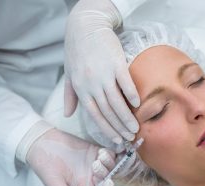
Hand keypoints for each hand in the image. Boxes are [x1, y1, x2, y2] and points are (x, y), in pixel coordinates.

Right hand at [27, 128, 115, 185]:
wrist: (41, 144)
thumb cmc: (45, 166)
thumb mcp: (54, 184)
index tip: (107, 183)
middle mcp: (91, 178)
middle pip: (108, 179)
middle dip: (106, 173)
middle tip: (95, 165)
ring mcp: (94, 164)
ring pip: (110, 166)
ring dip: (109, 162)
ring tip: (100, 156)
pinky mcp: (94, 151)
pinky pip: (109, 154)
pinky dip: (109, 153)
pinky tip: (101, 151)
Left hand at [64, 0, 139, 146]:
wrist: (84, 26)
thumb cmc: (76, 51)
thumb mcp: (69, 74)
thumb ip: (69, 96)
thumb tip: (66, 114)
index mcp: (81, 89)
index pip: (95, 115)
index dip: (106, 130)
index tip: (117, 140)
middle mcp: (91, 85)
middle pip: (107, 112)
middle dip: (119, 128)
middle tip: (130, 138)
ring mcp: (104, 74)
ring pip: (116, 102)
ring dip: (127, 117)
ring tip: (136, 128)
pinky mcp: (116, 63)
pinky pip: (125, 82)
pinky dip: (131, 94)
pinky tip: (138, 105)